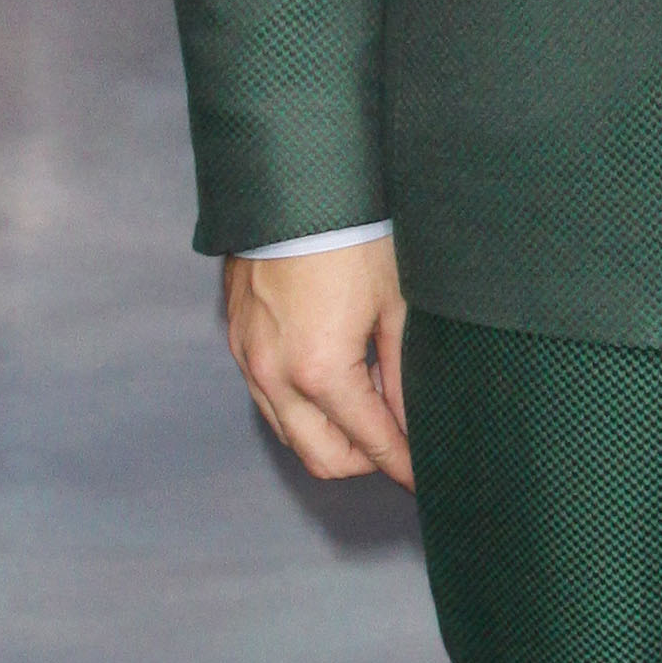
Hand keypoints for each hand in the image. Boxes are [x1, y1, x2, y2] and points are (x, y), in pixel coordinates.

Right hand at [225, 238, 412, 486]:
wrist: (294, 186)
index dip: (402, 465)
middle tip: (399, 438)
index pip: (371, 443)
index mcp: (320, 371)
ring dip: (332, 434)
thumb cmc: (350, 236)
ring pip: (291, 434)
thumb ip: (403, 374)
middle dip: (366, 460)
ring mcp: (249, 361)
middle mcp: (275, 376)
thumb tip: (413, 422)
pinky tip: (335, 375)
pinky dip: (303, 406)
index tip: (423, 476)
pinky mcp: (238, 343)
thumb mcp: (394, 306)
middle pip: (323, 459)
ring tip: (369, 399)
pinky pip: (270, 400)